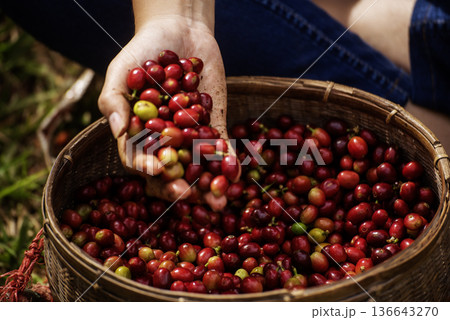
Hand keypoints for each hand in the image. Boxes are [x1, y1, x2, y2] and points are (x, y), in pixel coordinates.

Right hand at [98, 12, 235, 209]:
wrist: (179, 30)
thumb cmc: (143, 49)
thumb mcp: (121, 70)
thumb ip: (114, 100)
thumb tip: (119, 132)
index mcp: (138, 132)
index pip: (139, 157)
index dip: (147, 167)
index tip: (158, 171)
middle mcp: (163, 138)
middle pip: (170, 169)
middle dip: (179, 186)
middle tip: (189, 197)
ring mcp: (188, 133)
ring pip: (196, 164)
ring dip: (207, 183)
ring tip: (218, 200)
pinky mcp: (211, 124)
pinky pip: (219, 145)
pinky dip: (227, 160)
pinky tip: (235, 174)